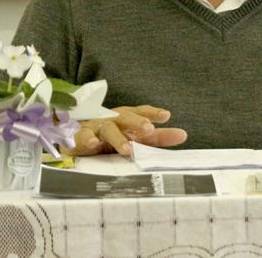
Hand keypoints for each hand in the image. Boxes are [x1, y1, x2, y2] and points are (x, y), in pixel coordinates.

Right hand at [72, 105, 187, 156]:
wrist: (79, 137)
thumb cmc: (112, 136)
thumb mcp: (135, 136)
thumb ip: (158, 137)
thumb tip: (183, 134)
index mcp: (127, 117)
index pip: (141, 112)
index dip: (153, 113)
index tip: (166, 116)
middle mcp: (114, 119)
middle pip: (126, 117)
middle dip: (137, 122)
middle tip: (149, 129)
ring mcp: (97, 127)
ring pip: (108, 129)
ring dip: (118, 138)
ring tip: (128, 150)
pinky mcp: (81, 136)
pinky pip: (84, 137)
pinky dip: (88, 139)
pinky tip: (94, 144)